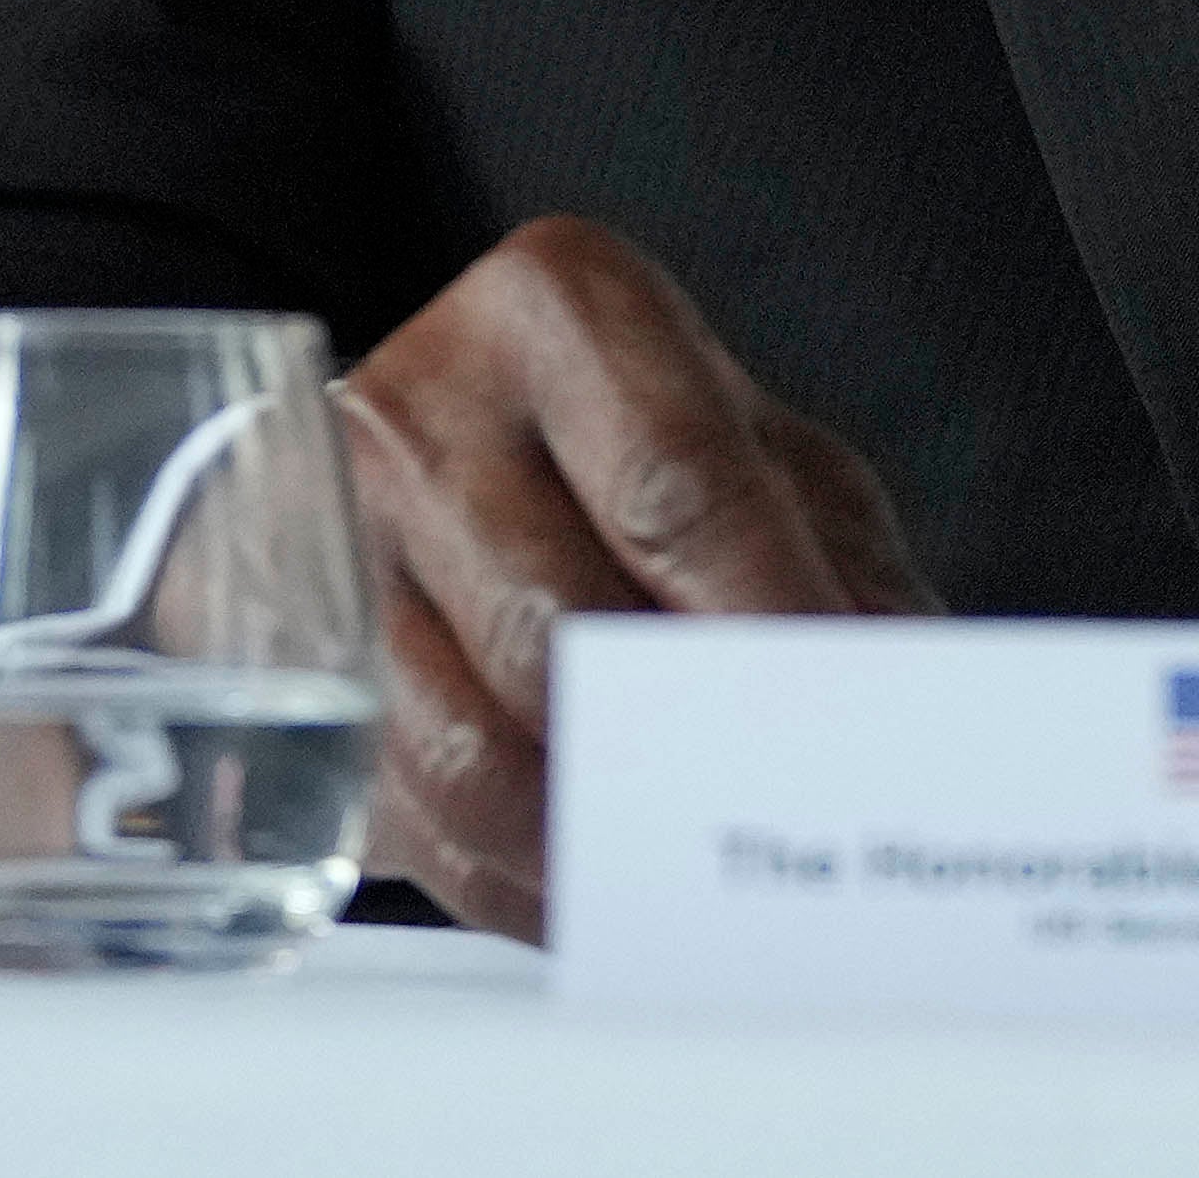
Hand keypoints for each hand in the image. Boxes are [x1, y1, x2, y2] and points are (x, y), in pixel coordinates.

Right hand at [333, 213, 929, 938]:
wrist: (441, 443)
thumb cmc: (632, 453)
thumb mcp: (764, 464)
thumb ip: (840, 573)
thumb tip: (908, 719)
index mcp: (566, 308)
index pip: (677, 486)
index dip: (769, 629)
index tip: (845, 734)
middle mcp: (426, 398)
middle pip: (563, 628)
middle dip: (683, 756)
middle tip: (774, 832)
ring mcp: (334, 528)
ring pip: (476, 744)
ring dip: (600, 844)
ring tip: (696, 885)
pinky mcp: (291, 661)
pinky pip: (417, 811)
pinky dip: (526, 882)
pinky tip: (601, 890)